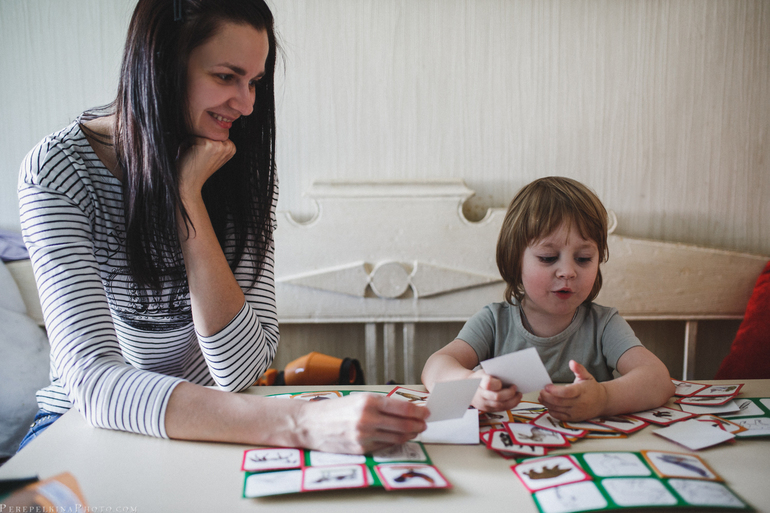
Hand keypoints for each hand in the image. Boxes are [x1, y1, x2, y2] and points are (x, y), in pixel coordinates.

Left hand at [177, 137, 235, 199]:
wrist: (190, 184)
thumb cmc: (197, 169)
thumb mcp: (211, 155)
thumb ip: (212, 142)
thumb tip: (204, 123)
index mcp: (231, 148)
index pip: (212, 135)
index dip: (204, 145)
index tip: (204, 159)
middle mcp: (228, 146)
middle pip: (206, 132)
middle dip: (198, 143)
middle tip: (198, 159)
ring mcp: (219, 145)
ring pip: (199, 134)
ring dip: (192, 144)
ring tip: (195, 158)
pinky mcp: (207, 144)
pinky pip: (191, 137)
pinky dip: (186, 145)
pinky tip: (191, 157)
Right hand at [296, 393, 428, 453]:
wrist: (311, 424)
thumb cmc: (335, 409)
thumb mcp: (359, 398)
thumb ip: (382, 404)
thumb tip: (406, 408)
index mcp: (368, 402)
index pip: (403, 408)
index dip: (419, 411)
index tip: (426, 412)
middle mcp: (368, 419)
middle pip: (404, 425)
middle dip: (418, 424)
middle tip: (424, 423)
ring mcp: (364, 436)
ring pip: (397, 437)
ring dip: (410, 434)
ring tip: (416, 430)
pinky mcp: (361, 449)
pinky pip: (385, 446)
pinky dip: (395, 441)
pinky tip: (399, 437)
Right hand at [469, 369, 522, 412]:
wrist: (466, 389)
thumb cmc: (478, 379)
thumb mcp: (482, 373)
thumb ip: (492, 375)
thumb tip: (508, 377)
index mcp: (479, 383)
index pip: (489, 384)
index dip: (497, 384)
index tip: (503, 381)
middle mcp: (481, 395)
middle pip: (498, 397)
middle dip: (510, 393)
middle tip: (515, 387)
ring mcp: (484, 404)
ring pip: (501, 405)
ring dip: (513, 400)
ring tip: (519, 394)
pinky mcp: (487, 410)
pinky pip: (501, 409)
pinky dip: (510, 404)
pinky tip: (515, 399)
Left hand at [538, 360, 607, 421]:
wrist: (602, 402)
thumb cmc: (592, 388)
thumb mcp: (587, 376)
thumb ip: (579, 369)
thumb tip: (572, 362)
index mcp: (582, 391)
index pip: (567, 392)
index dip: (555, 390)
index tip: (546, 386)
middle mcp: (579, 403)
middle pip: (559, 402)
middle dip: (547, 397)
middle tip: (541, 391)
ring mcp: (576, 412)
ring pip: (557, 409)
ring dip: (547, 403)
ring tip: (541, 397)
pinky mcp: (573, 418)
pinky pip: (559, 416)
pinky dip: (551, 411)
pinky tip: (548, 404)